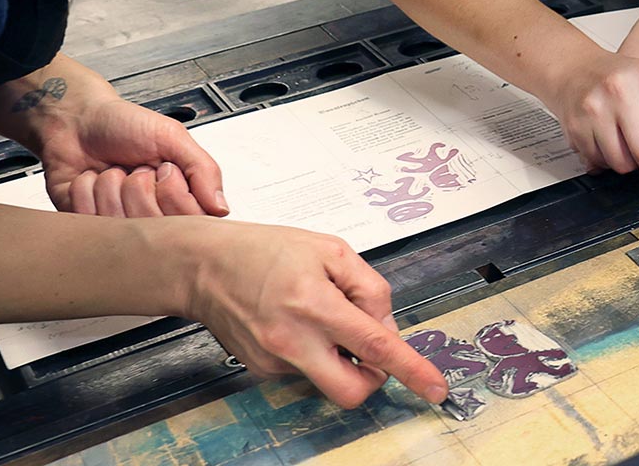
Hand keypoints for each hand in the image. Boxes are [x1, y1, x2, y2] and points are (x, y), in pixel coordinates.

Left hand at [27, 78, 227, 217]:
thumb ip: (202, 169)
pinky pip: (86, 217)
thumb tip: (220, 208)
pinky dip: (84, 189)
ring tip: (110, 170)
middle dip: (138, 184)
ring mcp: (115, 222)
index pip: (188, 221)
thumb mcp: (171, 137)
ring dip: (109, 184)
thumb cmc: (124, 124)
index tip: (164, 168)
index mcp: (176, 197)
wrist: (78, 118)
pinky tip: (89, 178)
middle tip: (134, 167)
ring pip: (116, 220)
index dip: (172, 192)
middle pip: (151, 224)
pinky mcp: (84, 224)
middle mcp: (148, 215)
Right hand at [182, 219, 445, 408]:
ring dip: (339, 356)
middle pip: (352, 389)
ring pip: (329, 378)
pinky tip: (297, 321)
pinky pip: (305, 370)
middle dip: (372, 378)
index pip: (375, 347)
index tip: (435, 388)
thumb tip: (386, 326)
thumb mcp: (330, 249)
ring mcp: (275, 360)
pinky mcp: (263, 369)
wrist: (203, 266)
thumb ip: (369, 288)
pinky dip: (314, 351)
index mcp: (315, 304)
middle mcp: (293, 341)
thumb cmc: (262, 250)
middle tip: (369, 348)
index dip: (412, 370)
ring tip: (318, 313)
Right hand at [543, 46, 638, 211]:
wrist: (576, 70)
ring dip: (630, 164)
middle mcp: (622, 90)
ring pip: (623, 164)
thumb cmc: (621, 81)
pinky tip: (607, 140)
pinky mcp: (576, 127)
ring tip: (626, 142)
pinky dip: (608, 161)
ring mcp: (596, 108)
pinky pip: (600, 164)